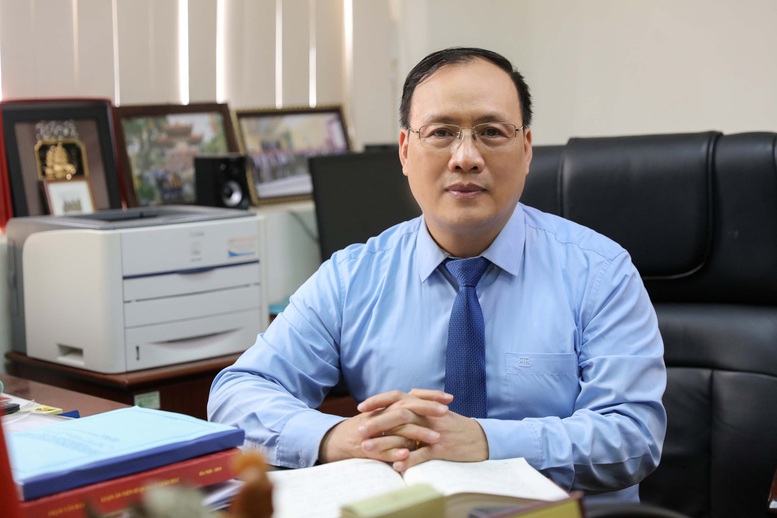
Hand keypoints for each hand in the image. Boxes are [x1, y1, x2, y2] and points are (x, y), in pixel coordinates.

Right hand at [319, 388, 448, 464]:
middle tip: (446, 412)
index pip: (412, 397)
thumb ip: (404, 414)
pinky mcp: (367, 447)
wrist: (338, 440)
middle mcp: (383, 414)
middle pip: (407, 407)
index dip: (430, 396)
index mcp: (389, 407)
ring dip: (418, 434)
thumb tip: (428, 410)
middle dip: (428, 409)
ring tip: (436, 439)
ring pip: (398, 430)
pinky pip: (382, 450)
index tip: (449, 397)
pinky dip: (394, 452)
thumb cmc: (368, 429)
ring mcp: (375, 430)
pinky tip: (407, 455)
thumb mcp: (386, 417)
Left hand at [359, 389, 488, 470]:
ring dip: (385, 442)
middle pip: (398, 414)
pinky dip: (409, 460)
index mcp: (423, 405)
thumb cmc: (453, 425)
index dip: (378, 401)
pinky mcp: (442, 448)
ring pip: (406, 434)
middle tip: (358, 430)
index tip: (360, 407)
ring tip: (368, 449)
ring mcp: (435, 431)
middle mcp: (427, 415)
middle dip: (376, 422)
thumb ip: (415, 405)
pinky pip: (423, 454)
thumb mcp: (433, 411)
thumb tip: (395, 402)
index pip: (397, 397)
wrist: (479, 437)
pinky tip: (395, 466)